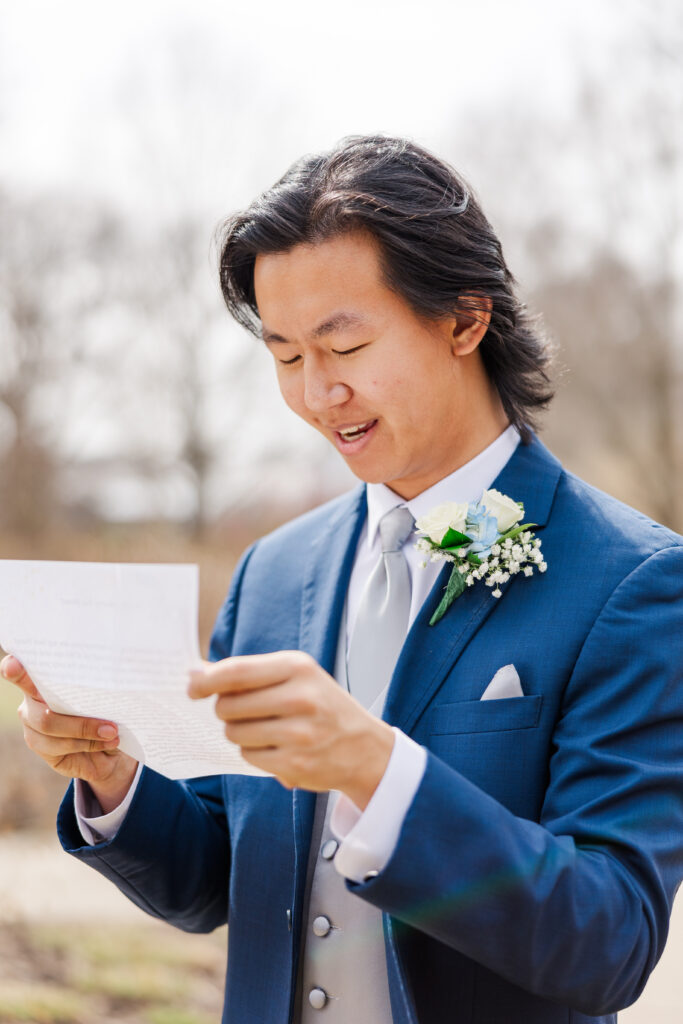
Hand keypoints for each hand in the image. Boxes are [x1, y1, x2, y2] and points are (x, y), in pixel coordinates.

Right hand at [1, 654, 138, 812]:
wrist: (112, 748)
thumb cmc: (108, 712)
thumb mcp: (107, 698)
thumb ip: (97, 691)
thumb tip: (108, 689)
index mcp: (46, 679)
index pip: (23, 672)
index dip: (14, 669)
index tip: (12, 664)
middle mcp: (32, 701)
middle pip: (44, 711)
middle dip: (81, 722)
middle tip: (111, 727)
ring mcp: (32, 725)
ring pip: (50, 728)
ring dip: (87, 733)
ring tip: (113, 734)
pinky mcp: (39, 747)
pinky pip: (59, 747)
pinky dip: (87, 744)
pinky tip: (106, 743)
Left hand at [188, 651, 394, 809]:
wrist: (364, 747)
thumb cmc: (322, 705)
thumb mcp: (295, 676)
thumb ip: (248, 674)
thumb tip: (195, 674)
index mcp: (297, 668)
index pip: (236, 672)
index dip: (206, 681)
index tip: (191, 687)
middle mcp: (300, 698)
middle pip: (228, 705)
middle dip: (226, 710)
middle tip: (245, 711)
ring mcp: (298, 733)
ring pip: (234, 733)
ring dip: (239, 733)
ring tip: (264, 729)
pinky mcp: (295, 763)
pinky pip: (248, 756)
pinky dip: (253, 753)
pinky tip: (274, 747)